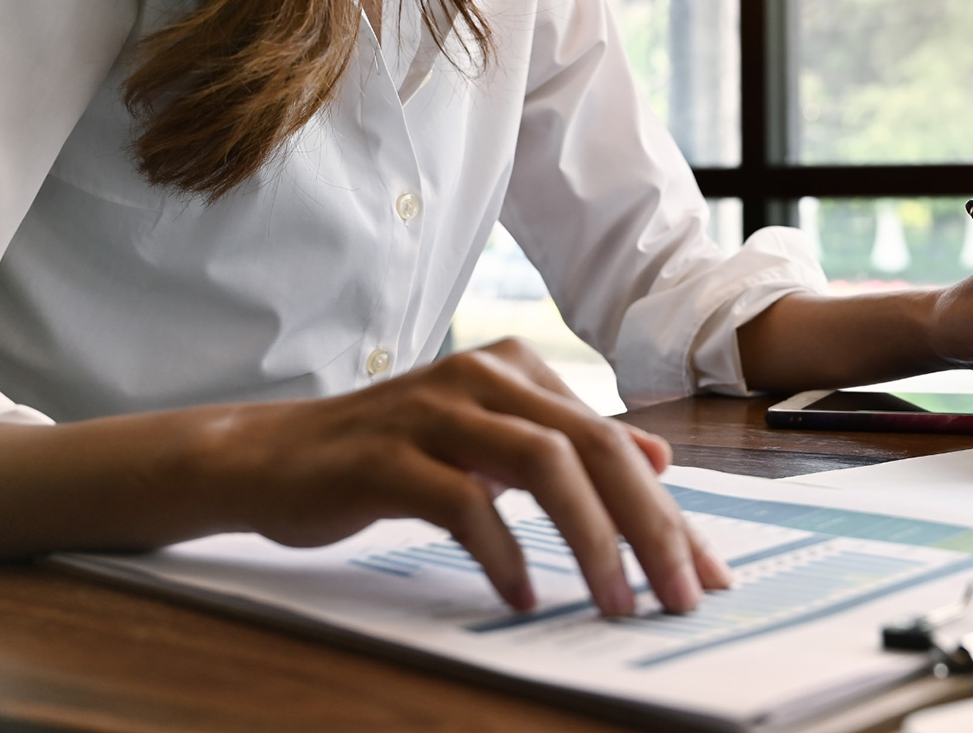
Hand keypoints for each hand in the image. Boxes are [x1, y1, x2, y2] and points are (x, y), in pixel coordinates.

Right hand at [192, 338, 731, 615]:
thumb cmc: (391, 456)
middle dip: (649, 527)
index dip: (668, 512)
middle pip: (593, 447)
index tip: (704, 574)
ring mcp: (433, 410)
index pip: (614, 443)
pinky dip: (501, 553)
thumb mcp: (490, 442)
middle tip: (679, 596)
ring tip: (614, 602)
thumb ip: (568, 445)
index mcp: (517, 370)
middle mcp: (484, 376)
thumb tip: (656, 458)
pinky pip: (462, 502)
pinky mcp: (385, 455)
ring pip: (542, 464)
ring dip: (590, 540)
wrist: (268, 456)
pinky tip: (519, 597)